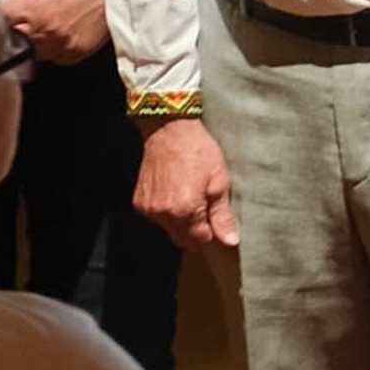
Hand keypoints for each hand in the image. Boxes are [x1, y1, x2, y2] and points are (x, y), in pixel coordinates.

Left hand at [6, 0, 107, 59]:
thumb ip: (30, 2)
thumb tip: (19, 12)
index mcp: (34, 9)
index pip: (2, 20)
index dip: (0, 17)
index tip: (1, 17)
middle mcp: (45, 31)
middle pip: (16, 41)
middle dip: (15, 33)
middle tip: (18, 26)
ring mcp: (62, 45)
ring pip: (36, 55)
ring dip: (35, 45)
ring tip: (41, 32)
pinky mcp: (77, 53)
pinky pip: (57, 59)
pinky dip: (55, 50)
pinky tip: (59, 37)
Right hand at [133, 116, 238, 252]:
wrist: (168, 129)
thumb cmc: (198, 151)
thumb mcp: (219, 181)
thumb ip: (222, 215)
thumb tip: (230, 241)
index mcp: (185, 210)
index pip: (200, 240)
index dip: (211, 232)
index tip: (216, 219)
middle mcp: (164, 214)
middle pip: (183, 240)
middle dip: (196, 230)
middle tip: (205, 206)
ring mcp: (149, 209)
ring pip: (170, 230)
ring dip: (181, 222)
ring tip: (189, 194)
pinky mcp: (140, 202)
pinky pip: (158, 218)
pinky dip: (168, 212)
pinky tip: (175, 192)